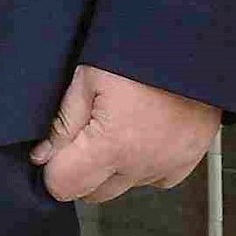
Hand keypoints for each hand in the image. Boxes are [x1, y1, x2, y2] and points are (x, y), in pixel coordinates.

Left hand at [33, 64, 218, 205]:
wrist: (192, 43)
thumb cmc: (139, 54)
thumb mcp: (88, 79)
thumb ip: (63, 124)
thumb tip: (42, 157)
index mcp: (111, 146)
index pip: (64, 186)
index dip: (53, 170)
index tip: (56, 152)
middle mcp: (141, 164)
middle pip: (94, 193)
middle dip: (82, 171)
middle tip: (86, 135)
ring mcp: (168, 164)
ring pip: (125, 186)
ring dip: (115, 168)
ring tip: (120, 127)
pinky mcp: (189, 159)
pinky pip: (156, 178)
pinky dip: (145, 166)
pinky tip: (143, 137)